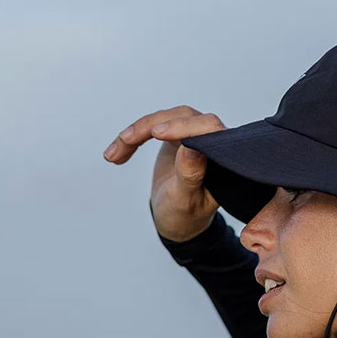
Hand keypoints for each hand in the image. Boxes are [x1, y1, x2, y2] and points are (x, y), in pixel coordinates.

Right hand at [102, 106, 226, 241]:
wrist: (177, 220)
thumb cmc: (186, 216)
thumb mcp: (185, 201)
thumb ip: (190, 176)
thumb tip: (192, 148)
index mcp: (224, 158)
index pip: (209, 128)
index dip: (184, 127)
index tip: (157, 134)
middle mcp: (213, 140)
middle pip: (183, 117)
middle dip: (150, 127)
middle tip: (127, 140)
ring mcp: (195, 135)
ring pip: (164, 120)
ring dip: (136, 133)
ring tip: (112, 156)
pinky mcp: (179, 135)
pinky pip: (153, 127)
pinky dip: (132, 140)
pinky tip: (115, 156)